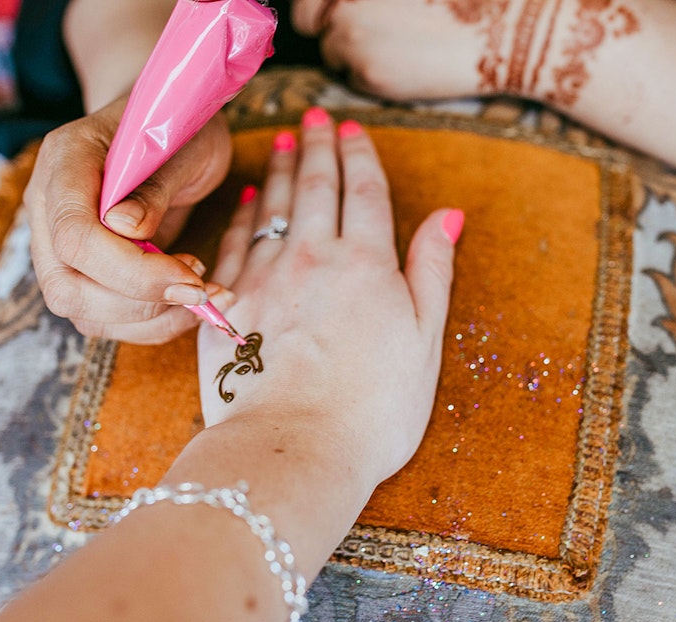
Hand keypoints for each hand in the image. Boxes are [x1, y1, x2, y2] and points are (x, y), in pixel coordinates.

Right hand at [24, 94, 233, 343]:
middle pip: (67, 286)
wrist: (165, 124)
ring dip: (149, 319)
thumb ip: (154, 186)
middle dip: (140, 303)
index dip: (133, 270)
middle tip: (200, 290)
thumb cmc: (177, 126)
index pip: (74, 236)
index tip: (192, 276)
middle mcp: (47, 206)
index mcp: (64, 160)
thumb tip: (126, 229)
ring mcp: (56, 243)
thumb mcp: (184, 144)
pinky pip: (104, 318)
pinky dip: (151, 323)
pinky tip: (189, 305)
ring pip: (81, 310)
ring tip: (203, 295)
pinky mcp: (81, 271)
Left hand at [196, 107, 462, 484]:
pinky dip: (244, 215)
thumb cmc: (372, 409)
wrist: (294, 449)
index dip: (360, 156)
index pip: (366, 192)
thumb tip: (447, 217)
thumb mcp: (424, 340)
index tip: (353, 130)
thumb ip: (431, 272)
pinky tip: (249, 200)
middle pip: (318, 187)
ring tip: (286, 142)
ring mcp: (266, 278)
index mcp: (368, 265)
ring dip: (283, 169)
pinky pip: (236, 242)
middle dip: (319, 147)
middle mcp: (315, 258)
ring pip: (275, 206)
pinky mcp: (227, 304)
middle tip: (315, 118)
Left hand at [291, 0, 490, 100]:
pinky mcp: (365, 69)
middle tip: (359, 36)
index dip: (318, 5)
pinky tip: (405, 66)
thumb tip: (335, 7)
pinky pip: (351, 78)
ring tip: (396, 48)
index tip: (329, 13)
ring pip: (330, 52)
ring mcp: (351, 31)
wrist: (498, 31)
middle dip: (325, 29)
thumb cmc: (458, 3)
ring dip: (352, 54)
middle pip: (307, 20)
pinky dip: (371, 77)